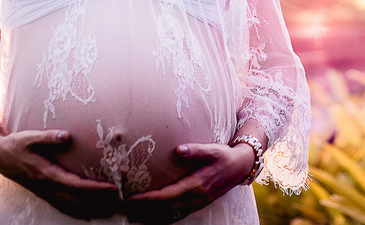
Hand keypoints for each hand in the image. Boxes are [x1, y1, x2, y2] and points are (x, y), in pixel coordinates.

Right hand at [0, 119, 120, 219]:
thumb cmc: (17, 145)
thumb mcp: (30, 137)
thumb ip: (49, 137)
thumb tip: (66, 135)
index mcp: (47, 174)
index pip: (76, 185)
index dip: (95, 189)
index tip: (112, 188)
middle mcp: (47, 187)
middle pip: (77, 200)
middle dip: (98, 203)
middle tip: (118, 203)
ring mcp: (45, 192)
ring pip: (70, 206)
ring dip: (90, 210)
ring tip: (109, 211)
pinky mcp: (44, 192)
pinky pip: (62, 206)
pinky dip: (76, 212)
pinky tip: (87, 214)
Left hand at [122, 142, 254, 223]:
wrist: (240, 168)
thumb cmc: (224, 156)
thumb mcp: (213, 150)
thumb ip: (196, 150)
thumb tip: (179, 149)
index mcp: (196, 185)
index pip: (167, 195)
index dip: (148, 199)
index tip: (131, 198)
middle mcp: (195, 197)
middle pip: (165, 208)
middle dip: (144, 209)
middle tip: (125, 206)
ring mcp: (197, 203)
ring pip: (170, 213)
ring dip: (152, 214)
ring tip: (133, 211)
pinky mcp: (198, 203)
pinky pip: (177, 213)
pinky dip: (163, 215)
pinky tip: (153, 213)